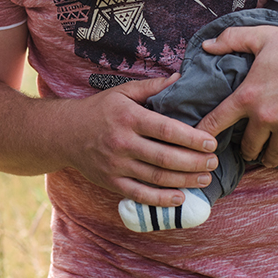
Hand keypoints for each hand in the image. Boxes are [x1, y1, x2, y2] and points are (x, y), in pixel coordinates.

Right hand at [63, 74, 218, 206]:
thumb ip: (153, 87)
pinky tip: (180, 196)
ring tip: (205, 179)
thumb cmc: (99, 110)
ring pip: (156, 177)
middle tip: (214, 162)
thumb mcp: (123, 92)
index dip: (191, 138)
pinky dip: (162, 198)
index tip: (211, 141)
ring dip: (184, 181)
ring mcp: (115, 165)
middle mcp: (121, 142)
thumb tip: (181, 78)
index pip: (165, 129)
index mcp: (128, 117)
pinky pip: (140, 194)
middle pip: (164, 157)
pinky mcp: (111, 182)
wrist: (64, 133)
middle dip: (194, 162)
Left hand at [196, 25, 277, 168]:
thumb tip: (206, 46)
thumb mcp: (262, 36)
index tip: (199, 141)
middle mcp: (265, 116)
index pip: (216, 121)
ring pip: (270, 157)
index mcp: (248, 95)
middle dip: (245, 148)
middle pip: (246, 147)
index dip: (204, 133)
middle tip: (247, 144)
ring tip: (267, 151)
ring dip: (266, 156)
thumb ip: (231, 39)